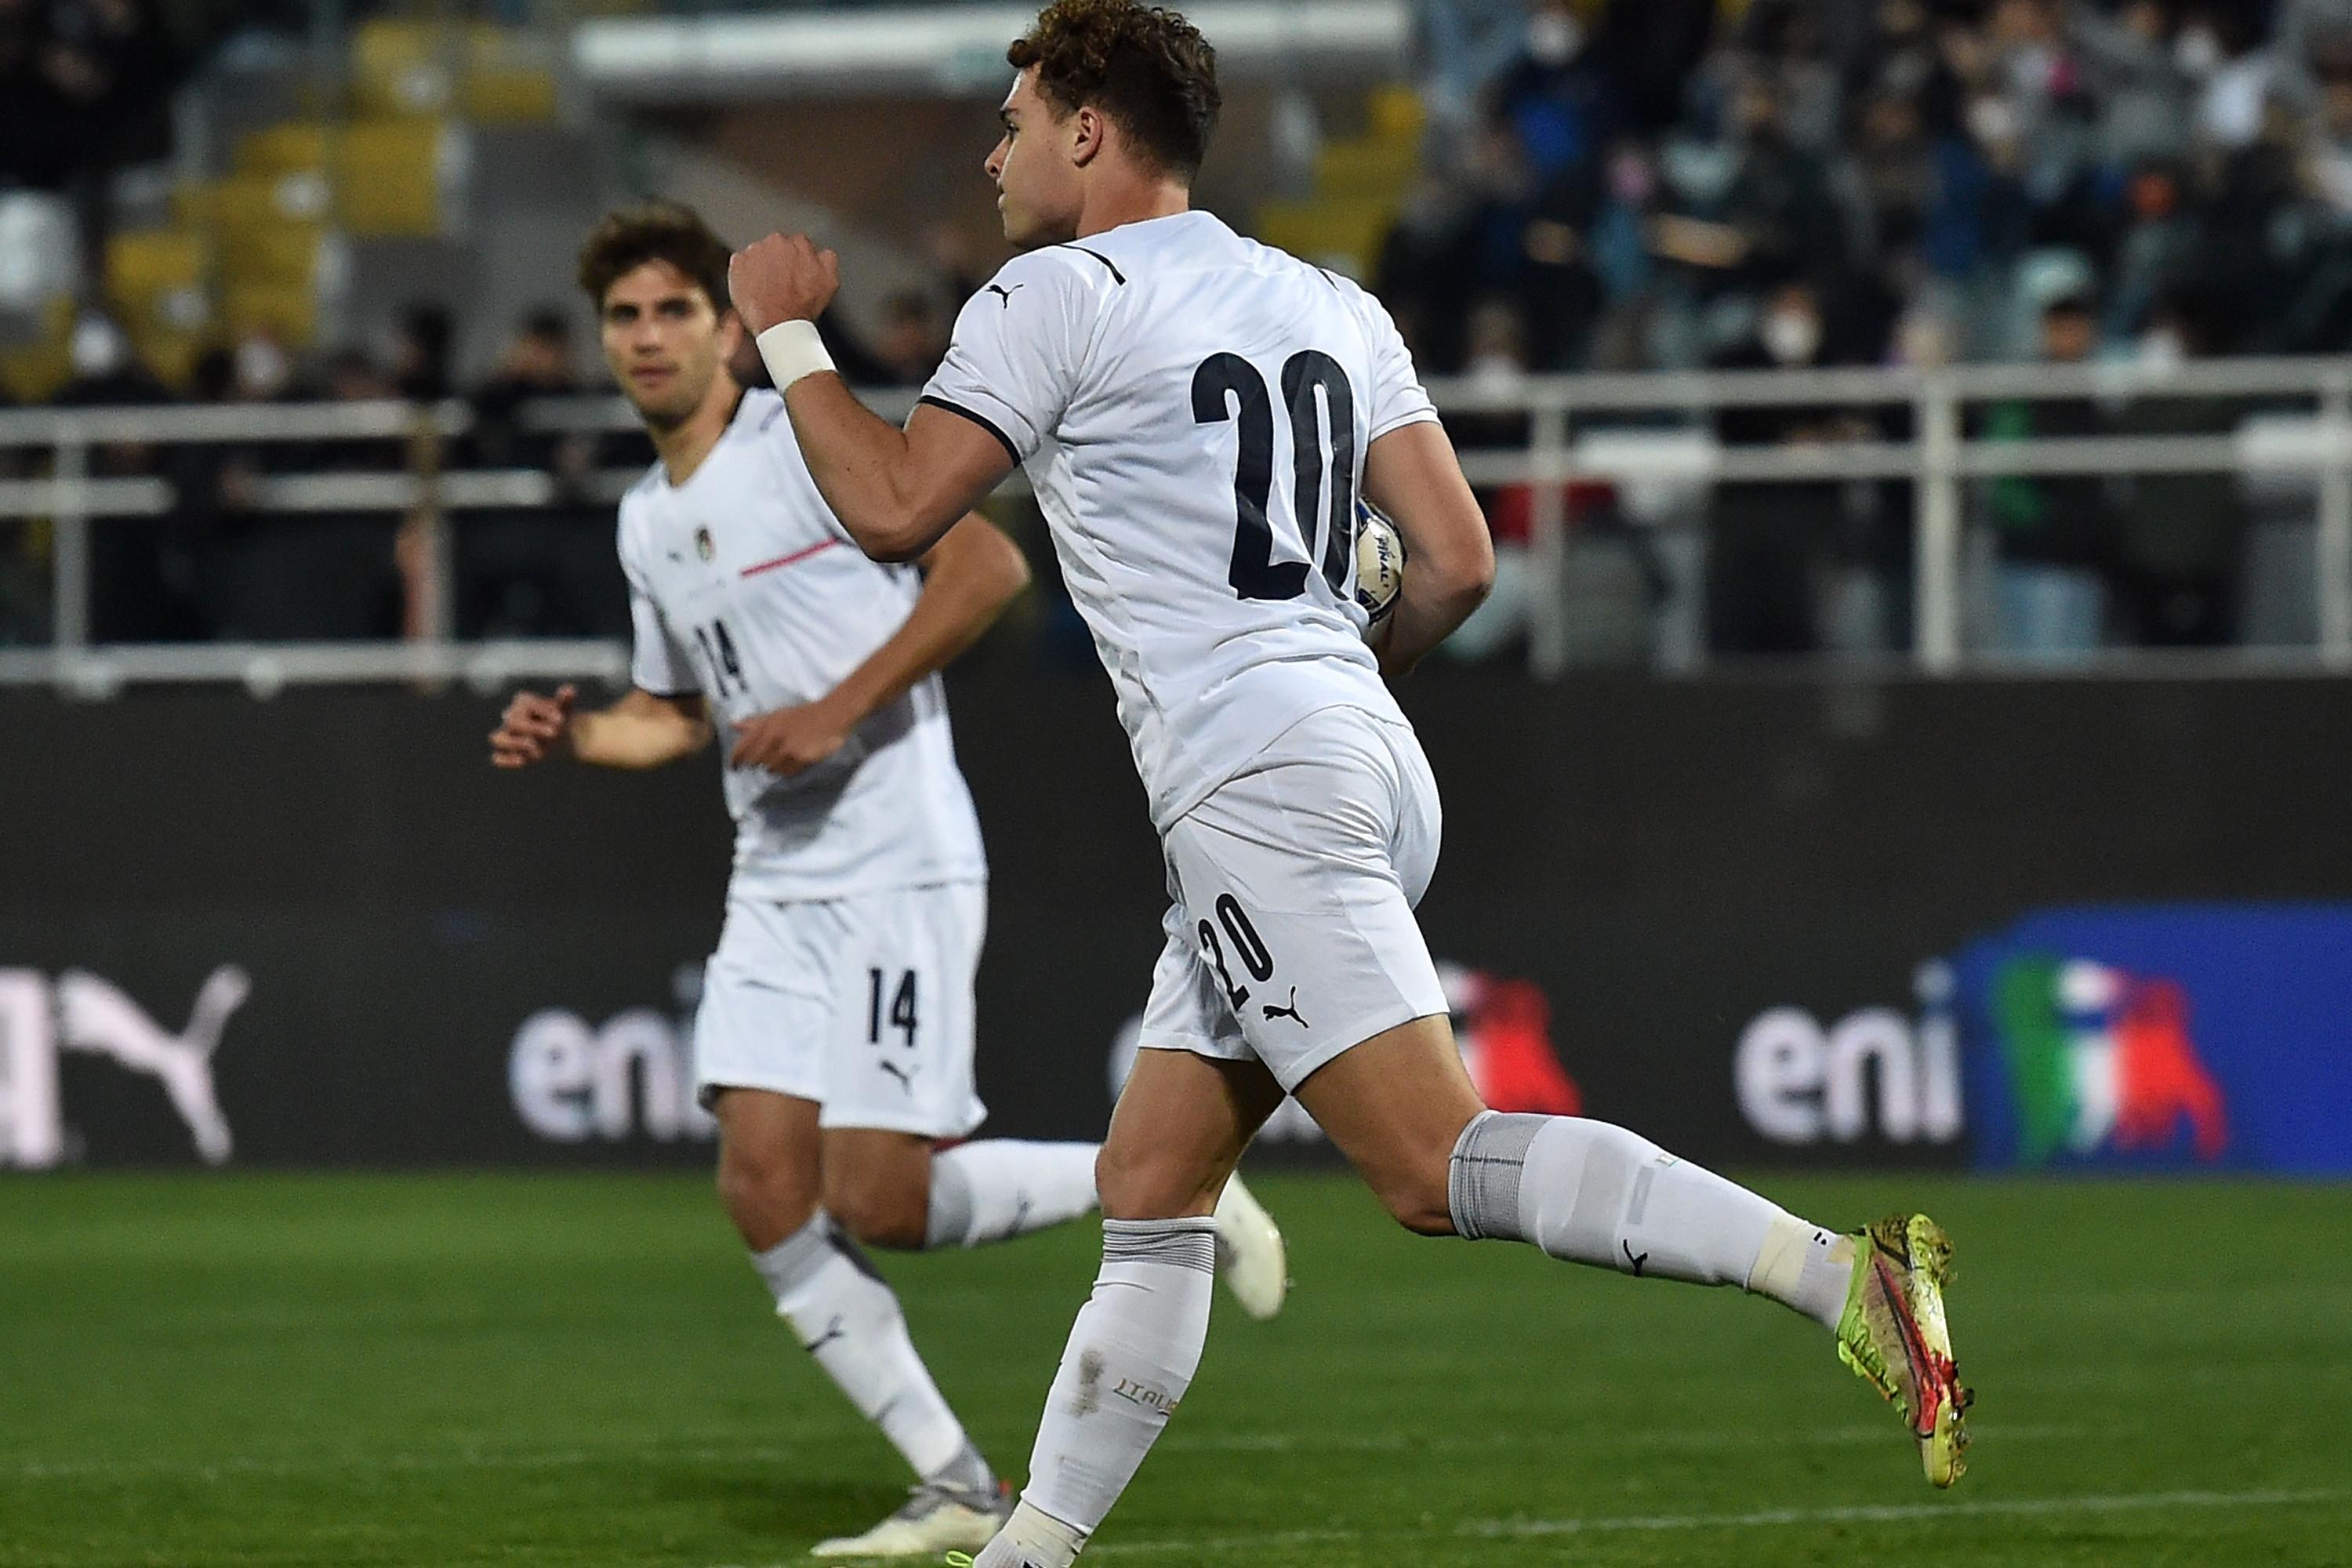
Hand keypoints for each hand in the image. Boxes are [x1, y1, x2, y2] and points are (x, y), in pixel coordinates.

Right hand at [490, 684, 575, 767]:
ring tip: (537, 749)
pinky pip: (497, 758)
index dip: (542, 709)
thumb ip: (565, 700)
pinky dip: (506, 761)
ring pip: (497, 738)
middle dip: (533, 727)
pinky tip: (524, 761)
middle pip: (511, 720)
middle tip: (554, 733)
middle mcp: (510, 718)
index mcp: (522, 703)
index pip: (524, 703)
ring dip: (515, 744)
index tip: (561, 719)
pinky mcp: (507, 754)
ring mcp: (507, 736)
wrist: (559, 738)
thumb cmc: (558, 720)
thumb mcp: (565, 709)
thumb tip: (570, 690)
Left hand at [728, 234, 840, 336]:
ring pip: (758, 255)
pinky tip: (754, 289)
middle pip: (776, 247)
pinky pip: (741, 264)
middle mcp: (773, 242)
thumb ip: (827, 258)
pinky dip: (745, 274)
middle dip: (779, 261)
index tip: (796, 273)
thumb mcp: (830, 281)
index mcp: (797, 243)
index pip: (797, 244)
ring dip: (762, 267)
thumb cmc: (801, 306)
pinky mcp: (737, 264)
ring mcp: (753, 252)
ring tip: (767, 289)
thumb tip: (821, 252)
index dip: (797, 260)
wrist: (778, 324)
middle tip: (782, 283)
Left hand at [730, 697, 854, 776]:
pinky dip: (787, 770)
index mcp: (766, 725)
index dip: (736, 759)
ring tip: (782, 761)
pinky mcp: (800, 758)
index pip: (742, 747)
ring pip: (771, 769)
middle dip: (756, 764)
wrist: (831, 716)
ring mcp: (787, 749)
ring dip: (774, 768)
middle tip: (761, 764)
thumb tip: (733, 725)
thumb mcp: (777, 715)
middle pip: (755, 761)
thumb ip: (755, 722)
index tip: (735, 767)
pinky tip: (794, 762)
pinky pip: (787, 772)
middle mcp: (773, 738)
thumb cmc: (803, 714)